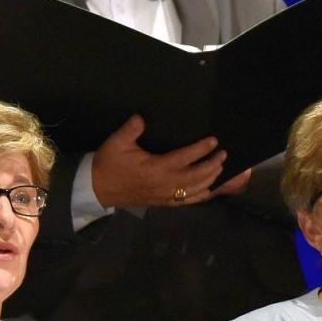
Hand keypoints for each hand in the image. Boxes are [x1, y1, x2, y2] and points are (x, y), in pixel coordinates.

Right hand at [90, 115, 229, 208]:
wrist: (98, 188)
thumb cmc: (108, 164)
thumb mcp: (116, 143)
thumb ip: (130, 130)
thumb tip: (141, 118)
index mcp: (155, 168)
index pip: (184, 158)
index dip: (200, 150)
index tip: (213, 141)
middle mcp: (164, 184)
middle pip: (195, 177)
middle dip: (211, 165)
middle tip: (223, 155)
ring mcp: (164, 195)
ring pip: (193, 190)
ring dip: (209, 180)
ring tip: (220, 168)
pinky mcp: (162, 202)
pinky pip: (185, 201)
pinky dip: (200, 196)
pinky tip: (209, 191)